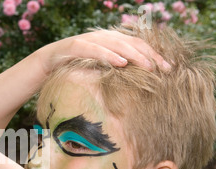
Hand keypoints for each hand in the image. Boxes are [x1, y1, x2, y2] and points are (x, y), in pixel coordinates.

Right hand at [37, 28, 170, 74]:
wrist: (46, 63)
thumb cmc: (74, 68)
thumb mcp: (98, 70)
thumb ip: (114, 71)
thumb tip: (136, 85)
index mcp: (112, 41)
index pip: (138, 44)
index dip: (154, 54)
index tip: (169, 68)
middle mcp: (104, 36)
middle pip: (133, 42)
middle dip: (150, 55)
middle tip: (165, 69)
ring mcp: (90, 39)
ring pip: (117, 44)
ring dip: (135, 55)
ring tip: (148, 66)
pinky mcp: (76, 46)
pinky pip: (96, 50)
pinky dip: (110, 55)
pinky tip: (121, 63)